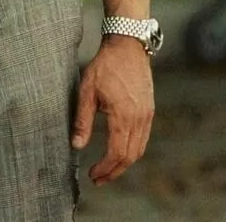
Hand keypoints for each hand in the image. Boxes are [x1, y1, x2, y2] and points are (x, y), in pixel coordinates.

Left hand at [72, 35, 154, 184]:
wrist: (128, 46)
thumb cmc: (105, 66)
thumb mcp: (87, 91)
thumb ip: (83, 120)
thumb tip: (76, 145)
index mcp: (124, 115)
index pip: (117, 153)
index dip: (105, 168)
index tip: (92, 175)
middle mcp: (140, 118)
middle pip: (130, 156)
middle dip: (114, 172)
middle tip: (98, 179)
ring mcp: (147, 114)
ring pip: (139, 149)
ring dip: (124, 163)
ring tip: (107, 170)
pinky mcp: (149, 110)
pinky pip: (143, 138)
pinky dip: (132, 150)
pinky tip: (119, 151)